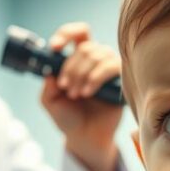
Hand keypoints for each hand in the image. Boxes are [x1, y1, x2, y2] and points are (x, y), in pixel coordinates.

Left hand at [41, 22, 122, 170]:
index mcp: (77, 58)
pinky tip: (87, 92)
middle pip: (84, 47)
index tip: (55, 47)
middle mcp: (95, 59)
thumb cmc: (68, 117)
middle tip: (64, 87)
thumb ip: (47, 86)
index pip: (77, 33)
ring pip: (97, 55)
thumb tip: (50, 71)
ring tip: (76, 94)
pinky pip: (110, 66)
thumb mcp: (50, 101)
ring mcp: (109, 67)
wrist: (85, 137)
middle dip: (71, 67)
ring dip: (81, 74)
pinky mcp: (121, 78)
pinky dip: (95, 78)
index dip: (66, 34)